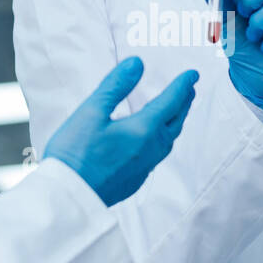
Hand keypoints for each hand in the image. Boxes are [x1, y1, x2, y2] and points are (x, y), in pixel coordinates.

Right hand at [44, 57, 197, 205]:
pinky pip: (157, 156)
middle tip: (189, 90)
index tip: (193, 75)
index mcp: (143, 130)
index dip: (182, 86)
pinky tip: (151, 142)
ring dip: (175, 123)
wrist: (69, 197)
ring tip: (175, 113)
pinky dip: (162, 142)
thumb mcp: (91, 112)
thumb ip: (116, 86)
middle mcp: (150, 150)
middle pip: (175, 122)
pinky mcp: (135, 181)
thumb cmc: (75, 154)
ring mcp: (144, 168)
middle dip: (184, 104)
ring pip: (168, 141)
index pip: (171, 102)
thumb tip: (137, 64)